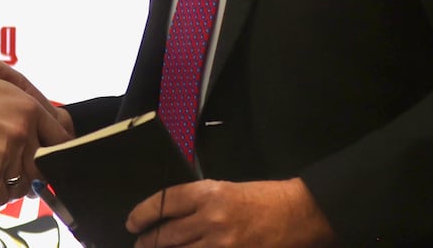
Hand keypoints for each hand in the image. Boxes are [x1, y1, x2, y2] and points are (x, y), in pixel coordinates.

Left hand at [126, 178, 334, 246]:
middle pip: (168, 234)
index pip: (165, 203)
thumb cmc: (262, 198)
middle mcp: (212, 218)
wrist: (299, 213)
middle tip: (139, 243)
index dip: (143, 214)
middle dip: (149, 241)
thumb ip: (197, 203)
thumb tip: (169, 217)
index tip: (133, 222)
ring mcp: (224, 244)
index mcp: (208, 193)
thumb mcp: (225, 189)